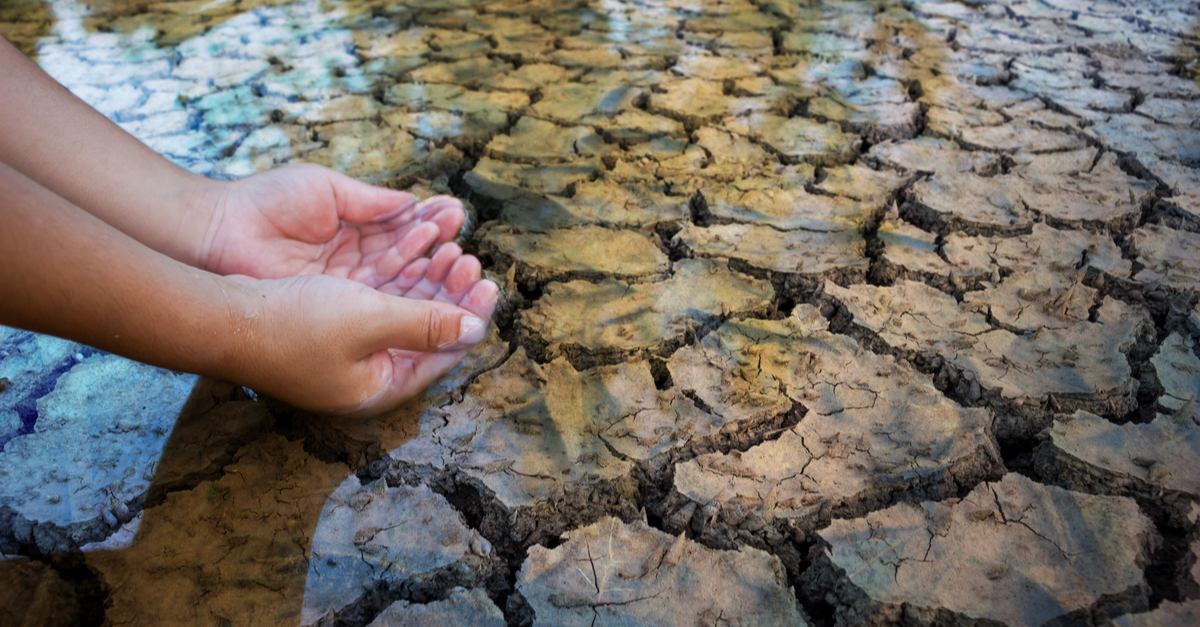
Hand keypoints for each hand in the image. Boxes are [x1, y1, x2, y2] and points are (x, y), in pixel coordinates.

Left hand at [200, 163, 466, 286]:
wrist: (219, 233)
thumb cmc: (265, 204)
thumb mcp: (326, 191)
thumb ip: (371, 202)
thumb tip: (414, 204)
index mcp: (352, 230)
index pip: (402, 231)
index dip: (430, 226)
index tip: (456, 216)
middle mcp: (353, 264)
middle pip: (408, 263)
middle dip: (440, 255)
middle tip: (465, 248)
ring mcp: (345, 290)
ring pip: (399, 286)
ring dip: (431, 276)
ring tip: (458, 261)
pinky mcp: (334, 310)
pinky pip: (379, 305)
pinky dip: (407, 295)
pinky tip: (432, 282)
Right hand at [227, 246, 498, 415]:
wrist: (221, 316)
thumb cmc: (293, 324)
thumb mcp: (370, 321)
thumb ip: (426, 324)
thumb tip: (475, 329)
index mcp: (381, 387)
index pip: (443, 354)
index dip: (470, 317)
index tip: (491, 283)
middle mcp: (367, 375)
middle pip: (426, 332)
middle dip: (450, 293)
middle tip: (470, 260)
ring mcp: (347, 354)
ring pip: (403, 312)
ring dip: (426, 280)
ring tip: (448, 248)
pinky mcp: (329, 328)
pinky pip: (378, 301)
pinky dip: (397, 277)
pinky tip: (413, 250)